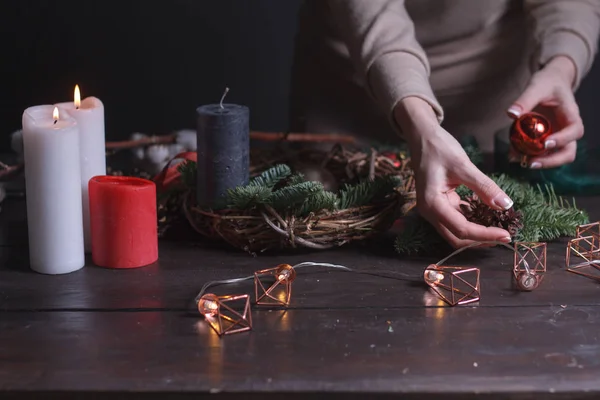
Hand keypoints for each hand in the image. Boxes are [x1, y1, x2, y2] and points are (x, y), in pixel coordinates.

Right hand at [394, 97, 513, 247]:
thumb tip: (506, 205)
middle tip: (505, 235)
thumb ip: (484, 186)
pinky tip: (489, 217)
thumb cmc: (438, 148)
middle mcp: (430, 212)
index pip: (461, 229)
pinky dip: (473, 222)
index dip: (484, 235)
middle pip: (456, 238)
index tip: (507, 235)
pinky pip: (457, 220)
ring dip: (477, 234)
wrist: (422, 137)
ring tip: (500, 228)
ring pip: (456, 232)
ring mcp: (434, 210)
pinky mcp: (440, 205)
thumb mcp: (463, 165)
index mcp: (432, 204)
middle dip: (480, 240)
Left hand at [507, 56, 583, 168]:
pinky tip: (513, 156)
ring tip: (520, 161)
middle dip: (551, 161)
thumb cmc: (548, 83)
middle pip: (568, 152)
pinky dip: (528, 156)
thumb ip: (525, 100)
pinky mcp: (546, 139)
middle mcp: (567, 130)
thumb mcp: (536, 87)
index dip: (562, 140)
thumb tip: (511, 114)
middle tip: (532, 163)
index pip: (575, 131)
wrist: (550, 82)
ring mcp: (558, 136)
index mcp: (571, 115)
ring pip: (555, 156)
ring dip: (540, 162)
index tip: (545, 143)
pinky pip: (540, 152)